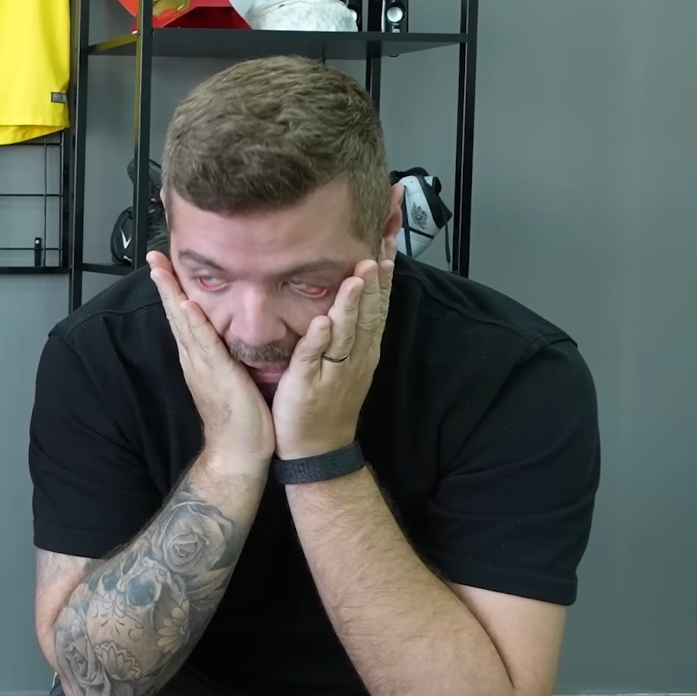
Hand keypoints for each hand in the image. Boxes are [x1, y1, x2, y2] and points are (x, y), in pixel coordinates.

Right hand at [148, 251, 275, 462]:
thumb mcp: (230, 378)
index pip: (183, 318)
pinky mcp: (216, 375)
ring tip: (160, 270)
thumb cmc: (239, 420)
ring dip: (172, 296)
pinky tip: (186, 306)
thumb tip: (229, 337)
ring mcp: (202, 366)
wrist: (237, 452)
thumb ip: (225, 356)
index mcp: (199, 359)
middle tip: (153, 258)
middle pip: (175, 314)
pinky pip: (204, 345)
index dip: (173, 291)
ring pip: (184, 323)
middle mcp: (194, 359)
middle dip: (165, 285)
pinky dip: (193, 325)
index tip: (164, 267)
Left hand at [273, 255, 392, 457]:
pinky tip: (323, 321)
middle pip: (369, 316)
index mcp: (363, 351)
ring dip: (352, 305)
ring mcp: (333, 373)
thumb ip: (350, 330)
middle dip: (375, 283)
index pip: (377, 308)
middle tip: (379, 250)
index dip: (384, 278)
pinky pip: (313, 360)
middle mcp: (354, 359)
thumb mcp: (347, 362)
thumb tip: (355, 294)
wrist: (319, 449)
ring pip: (346, 335)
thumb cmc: (329, 403)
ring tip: (357, 277)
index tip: (389, 246)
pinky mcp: (307, 386)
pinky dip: (319, 341)